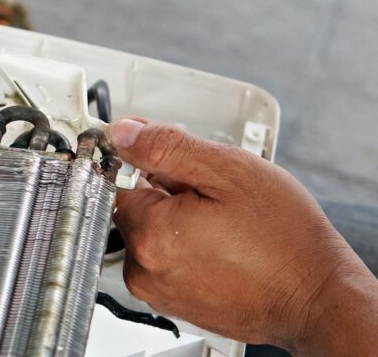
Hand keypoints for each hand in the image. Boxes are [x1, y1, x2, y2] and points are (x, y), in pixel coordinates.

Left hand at [110, 119, 377, 354]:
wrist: (320, 298)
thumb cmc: (284, 239)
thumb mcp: (226, 170)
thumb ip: (165, 146)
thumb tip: (123, 132)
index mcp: (151, 234)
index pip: (115, 180)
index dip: (141, 160)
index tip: (167, 157)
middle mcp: (146, 270)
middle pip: (132, 206)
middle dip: (163, 189)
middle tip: (209, 191)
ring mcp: (161, 291)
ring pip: (150, 231)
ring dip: (176, 216)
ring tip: (221, 219)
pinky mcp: (178, 303)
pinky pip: (166, 258)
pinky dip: (186, 243)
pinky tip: (221, 241)